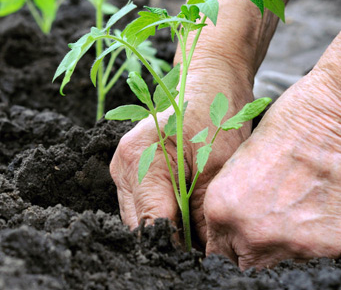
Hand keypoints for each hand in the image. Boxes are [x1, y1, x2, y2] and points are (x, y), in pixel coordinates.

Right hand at [110, 60, 254, 243]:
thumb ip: (204, 216)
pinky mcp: (131, 171)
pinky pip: (144, 206)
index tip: (203, 259)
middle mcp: (122, 166)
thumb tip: (204, 255)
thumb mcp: (217, 168)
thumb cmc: (216, 115)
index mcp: (139, 159)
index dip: (177, 248)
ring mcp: (123, 169)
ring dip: (169, 229)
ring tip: (200, 231)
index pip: (152, 224)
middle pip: (140, 226)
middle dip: (172, 241)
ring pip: (141, 219)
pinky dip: (166, 215)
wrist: (210, 81)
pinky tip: (189, 214)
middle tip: (205, 247)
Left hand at [203, 68, 340, 268]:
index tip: (244, 235)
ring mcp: (293, 245)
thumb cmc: (293, 122)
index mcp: (222, 209)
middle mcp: (252, 234)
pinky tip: (330, 209)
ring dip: (291, 244)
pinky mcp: (333, 248)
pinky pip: (324, 257)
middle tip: (275, 223)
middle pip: (249, 263)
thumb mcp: (243, 159)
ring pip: (285, 263)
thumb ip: (234, 200)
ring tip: (305, 209)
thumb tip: (237, 224)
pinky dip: (327, 241)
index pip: (218, 251)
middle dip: (257, 248)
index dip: (233, 242)